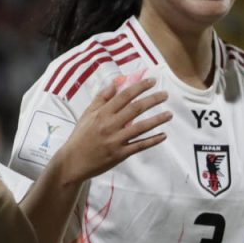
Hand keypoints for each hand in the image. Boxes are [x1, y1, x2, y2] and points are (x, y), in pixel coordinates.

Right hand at [56, 75, 171, 182]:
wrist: (73, 161)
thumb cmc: (81, 135)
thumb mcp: (88, 114)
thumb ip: (103, 97)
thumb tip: (118, 81)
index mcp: (102, 113)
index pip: (124, 96)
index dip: (139, 87)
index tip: (152, 81)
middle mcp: (110, 125)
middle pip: (135, 109)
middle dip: (152, 100)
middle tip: (165, 94)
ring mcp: (116, 140)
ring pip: (140, 128)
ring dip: (157, 120)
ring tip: (169, 114)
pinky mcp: (120, 154)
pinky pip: (140, 146)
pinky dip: (153, 140)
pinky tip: (163, 135)